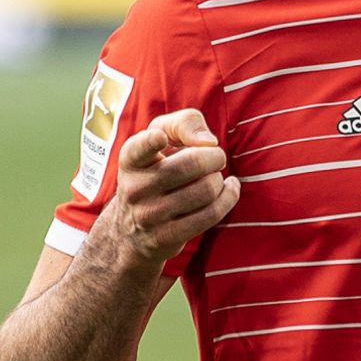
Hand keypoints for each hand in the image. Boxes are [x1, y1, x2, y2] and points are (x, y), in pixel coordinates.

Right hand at [104, 108, 240, 268]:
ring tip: (214, 177)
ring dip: (219, 180)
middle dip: (215, 157)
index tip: (161, 139)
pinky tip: (229, 189)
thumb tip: (208, 141)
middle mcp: (135, 187)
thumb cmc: (156, 169)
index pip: (139, 148)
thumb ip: (184, 123)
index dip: (151, 142)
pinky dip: (228, 197)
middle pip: (191, 164)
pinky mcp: (166, 237)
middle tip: (216, 157)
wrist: (132, 230)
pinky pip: (211, 214)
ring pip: (205, 190)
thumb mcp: (161, 137)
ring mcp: (149, 215)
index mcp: (130, 159)